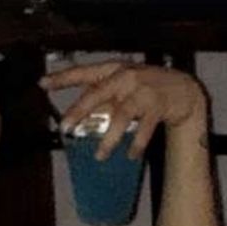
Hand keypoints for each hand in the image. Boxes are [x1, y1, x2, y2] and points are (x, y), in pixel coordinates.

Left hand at [39, 59, 207, 159]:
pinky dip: (136, 143)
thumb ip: (102, 96)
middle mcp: (127, 76)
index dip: (63, 77)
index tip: (42, 84)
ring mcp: (144, 90)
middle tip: (66, 127)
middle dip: (80, 110)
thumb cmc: (146, 88)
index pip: (84, 72)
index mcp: (114, 69)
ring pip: (121, 116)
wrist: (184, 89)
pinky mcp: (159, 105)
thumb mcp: (123, 85)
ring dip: (109, 138)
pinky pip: (144, 128)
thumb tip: (77, 116)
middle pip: (98, 93)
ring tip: (100, 155)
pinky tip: (130, 155)